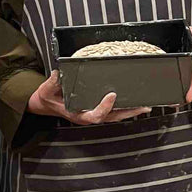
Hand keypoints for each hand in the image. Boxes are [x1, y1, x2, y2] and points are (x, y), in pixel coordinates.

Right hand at [27, 71, 149, 125]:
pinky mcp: (96, 110)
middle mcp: (88, 116)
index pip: (94, 115)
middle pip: (112, 118)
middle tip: (143, 106)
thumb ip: (52, 83)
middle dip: (128, 113)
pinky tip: (136, 103)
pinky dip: (125, 108)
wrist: (46, 104)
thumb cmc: (48, 98)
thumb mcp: (46, 90)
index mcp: (77, 114)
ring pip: (116, 116)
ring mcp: (93, 114)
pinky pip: (114, 112)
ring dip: (131, 112)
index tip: (112, 95)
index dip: (104, 107)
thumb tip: (58, 73)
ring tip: (146, 106)